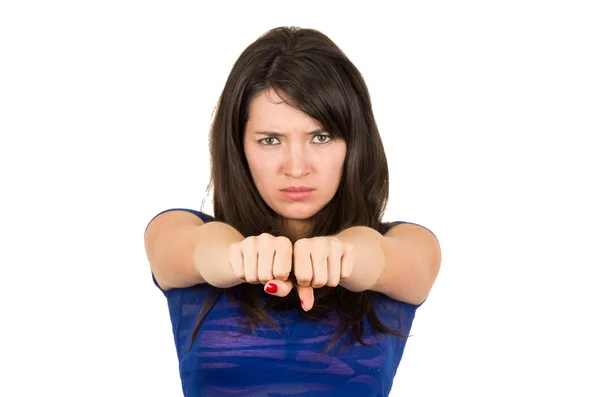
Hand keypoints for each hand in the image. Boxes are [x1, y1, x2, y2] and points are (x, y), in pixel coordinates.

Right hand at [228, 234, 353, 311]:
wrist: (247, 257)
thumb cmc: (276, 269)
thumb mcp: (291, 278)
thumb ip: (303, 290)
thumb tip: (307, 306)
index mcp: (285, 243)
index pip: (281, 273)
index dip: (280, 279)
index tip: (279, 273)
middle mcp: (267, 238)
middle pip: (265, 276)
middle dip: (266, 281)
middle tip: (266, 273)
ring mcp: (250, 241)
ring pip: (252, 276)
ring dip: (254, 279)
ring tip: (257, 270)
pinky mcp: (235, 247)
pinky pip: (239, 274)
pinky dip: (242, 276)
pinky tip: (246, 267)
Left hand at [292, 236, 353, 310]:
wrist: (330, 248)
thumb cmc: (308, 265)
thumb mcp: (298, 276)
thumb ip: (300, 291)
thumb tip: (306, 307)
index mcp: (300, 245)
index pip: (303, 277)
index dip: (304, 283)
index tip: (303, 276)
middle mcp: (316, 241)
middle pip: (319, 281)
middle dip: (317, 283)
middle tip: (315, 274)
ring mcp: (333, 243)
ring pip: (333, 280)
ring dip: (329, 281)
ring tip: (325, 270)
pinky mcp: (348, 247)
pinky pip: (345, 275)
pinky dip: (341, 275)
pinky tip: (336, 265)